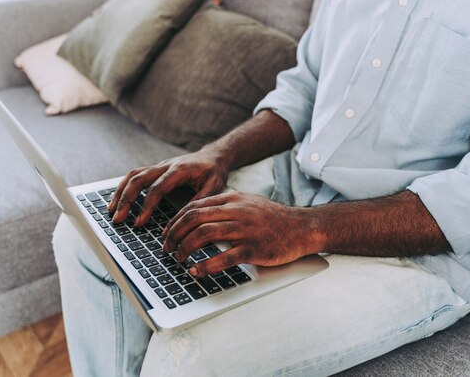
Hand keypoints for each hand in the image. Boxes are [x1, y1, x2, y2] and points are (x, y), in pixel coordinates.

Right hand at [108, 148, 229, 225]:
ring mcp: (159, 165)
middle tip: (118, 219)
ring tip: (112, 211)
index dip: (146, 206)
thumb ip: (197, 203)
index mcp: (179, 169)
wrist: (215, 156)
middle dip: (126, 200)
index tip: (139, 222)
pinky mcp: (156, 169)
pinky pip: (136, 175)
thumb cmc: (214, 172)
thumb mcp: (213, 188)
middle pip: (139, 180)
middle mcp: (165, 165)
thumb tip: (180, 223)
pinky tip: (118, 200)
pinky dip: (124, 186)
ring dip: (120, 192)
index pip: (157, 188)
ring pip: (133, 175)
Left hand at [162, 192, 320, 276]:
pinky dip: (206, 265)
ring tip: (179, 258)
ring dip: (185, 247)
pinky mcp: (254, 249)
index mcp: (233, 199)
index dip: (175, 220)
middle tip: (167, 247)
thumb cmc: (273, 218)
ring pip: (204, 234)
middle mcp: (236, 211)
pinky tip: (196, 271)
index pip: (195, 206)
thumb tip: (199, 216)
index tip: (167, 233)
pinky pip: (224, 257)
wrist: (302, 227)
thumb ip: (226, 206)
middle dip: (175, 234)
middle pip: (195, 218)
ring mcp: (245, 229)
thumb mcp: (248, 203)